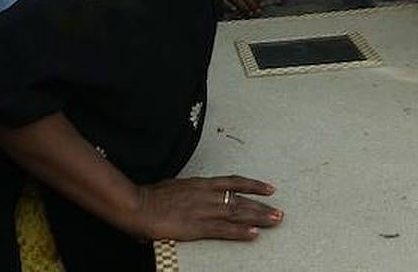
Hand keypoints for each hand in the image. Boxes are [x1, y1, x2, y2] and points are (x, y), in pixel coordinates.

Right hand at [134, 176, 281, 241]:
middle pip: (241, 199)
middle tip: (280, 212)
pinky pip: (223, 230)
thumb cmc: (150, 197)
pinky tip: (254, 235)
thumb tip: (188, 195)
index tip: (269, 188)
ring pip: (237, 212)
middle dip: (262, 206)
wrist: (137, 204)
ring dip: (258, 217)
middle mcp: (207, 194)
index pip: (233, 182)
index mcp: (201, 184)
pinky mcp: (197, 226)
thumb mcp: (173, 187)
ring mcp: (203, 210)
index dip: (253, 185)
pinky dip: (240, 232)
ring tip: (276, 221)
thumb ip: (186, 191)